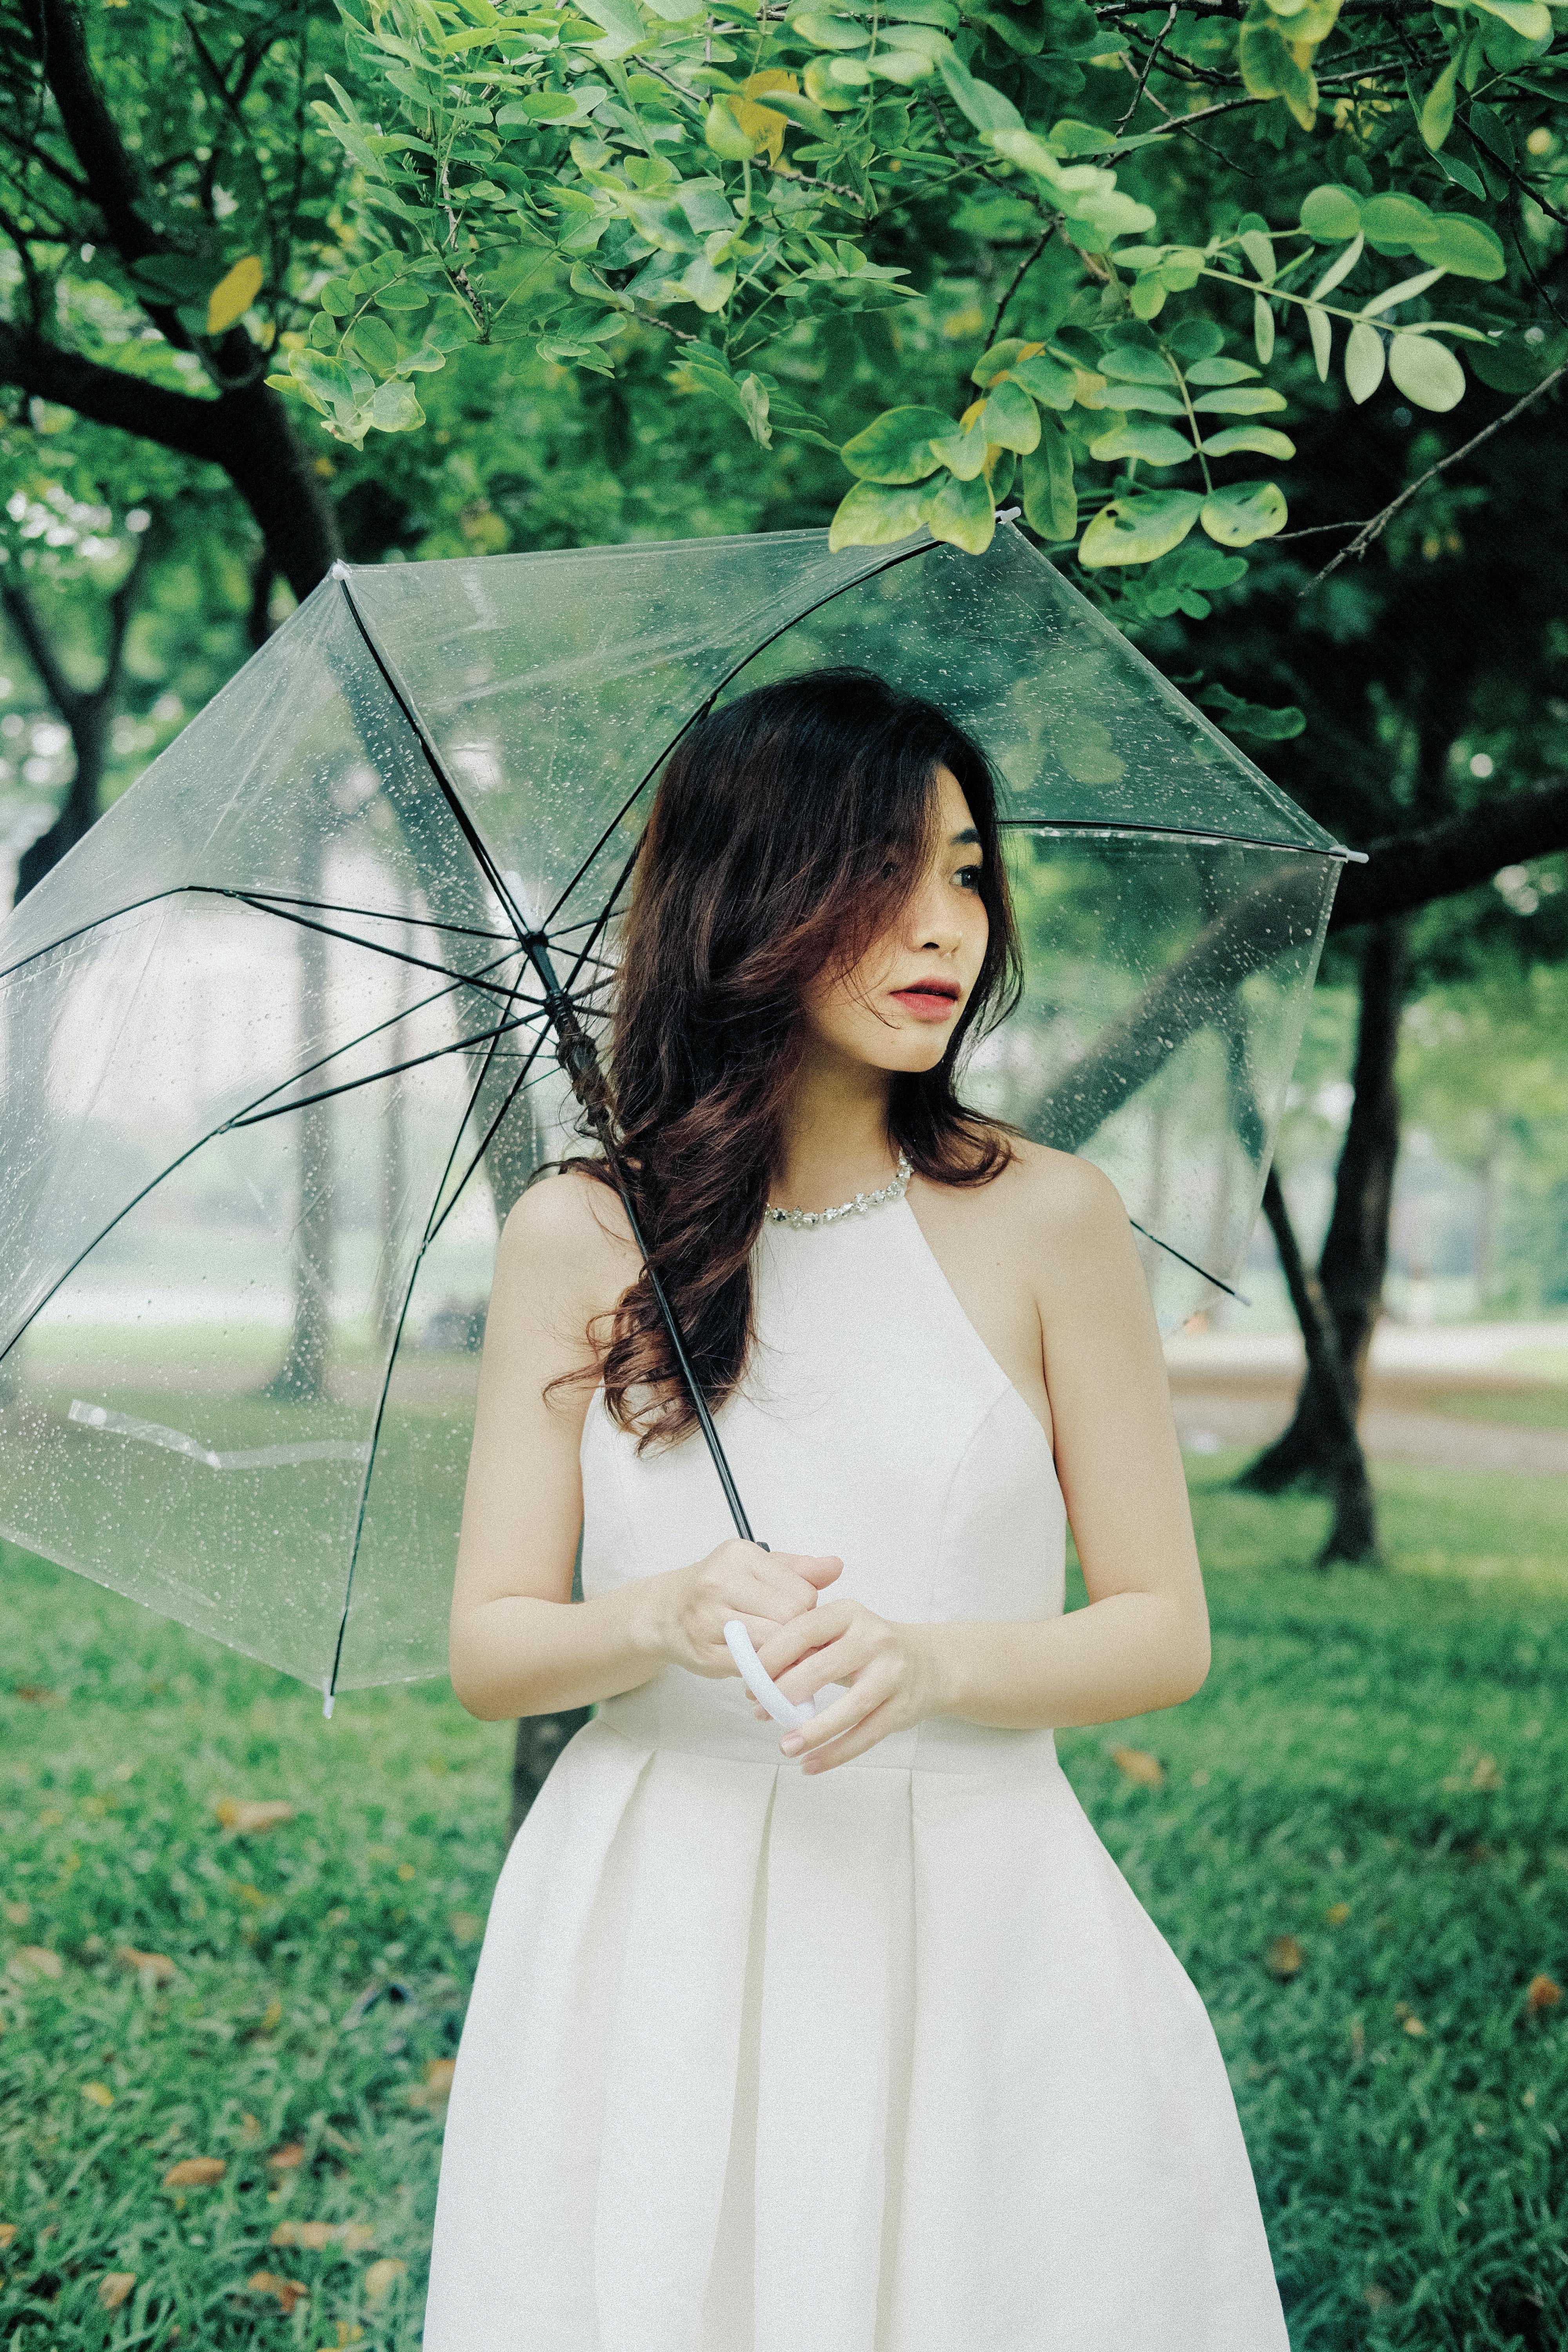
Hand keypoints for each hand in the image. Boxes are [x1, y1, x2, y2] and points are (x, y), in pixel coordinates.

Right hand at [655, 1539, 841, 1680]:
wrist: (666, 1612)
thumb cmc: (719, 1588)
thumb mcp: (757, 1568)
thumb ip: (798, 1569)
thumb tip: (836, 1565)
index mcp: (740, 1557)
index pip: (801, 1591)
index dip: (808, 1609)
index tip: (799, 1616)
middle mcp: (720, 1582)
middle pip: (789, 1617)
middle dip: (799, 1634)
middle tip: (795, 1641)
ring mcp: (709, 1619)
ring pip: (772, 1645)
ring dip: (786, 1656)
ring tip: (785, 1657)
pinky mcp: (704, 1653)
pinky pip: (751, 1669)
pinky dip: (766, 1673)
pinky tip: (766, 1669)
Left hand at [749, 1599, 946, 1772]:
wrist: (930, 1663)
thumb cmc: (867, 1649)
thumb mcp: (839, 1634)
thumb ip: (803, 1647)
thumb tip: (756, 1678)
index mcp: (849, 1613)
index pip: (803, 1629)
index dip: (772, 1656)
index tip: (750, 1680)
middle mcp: (874, 1639)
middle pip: (823, 1669)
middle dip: (785, 1694)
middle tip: (760, 1712)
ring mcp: (892, 1674)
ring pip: (848, 1708)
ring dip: (812, 1732)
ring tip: (784, 1747)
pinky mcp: (904, 1707)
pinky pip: (866, 1736)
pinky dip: (836, 1754)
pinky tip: (810, 1765)